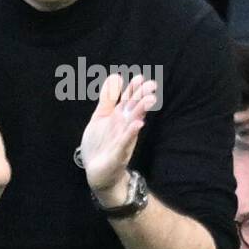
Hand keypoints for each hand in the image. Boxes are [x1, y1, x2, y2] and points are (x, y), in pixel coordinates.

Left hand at [81, 73, 157, 200]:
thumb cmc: (101, 143)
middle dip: (142, 97)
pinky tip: (138, 124)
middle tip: (152, 85)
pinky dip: (131, 133)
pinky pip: (126, 142)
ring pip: (134, 123)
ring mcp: (123, 139)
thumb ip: (108, 98)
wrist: (97, 171)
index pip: (129, 100)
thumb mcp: (101, 117)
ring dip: (141, 112)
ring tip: (150, 100)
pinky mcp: (119, 153)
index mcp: (120, 117)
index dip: (134, 89)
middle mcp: (124, 126)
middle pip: (135, 109)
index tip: (140, 77)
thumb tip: (116, 76)